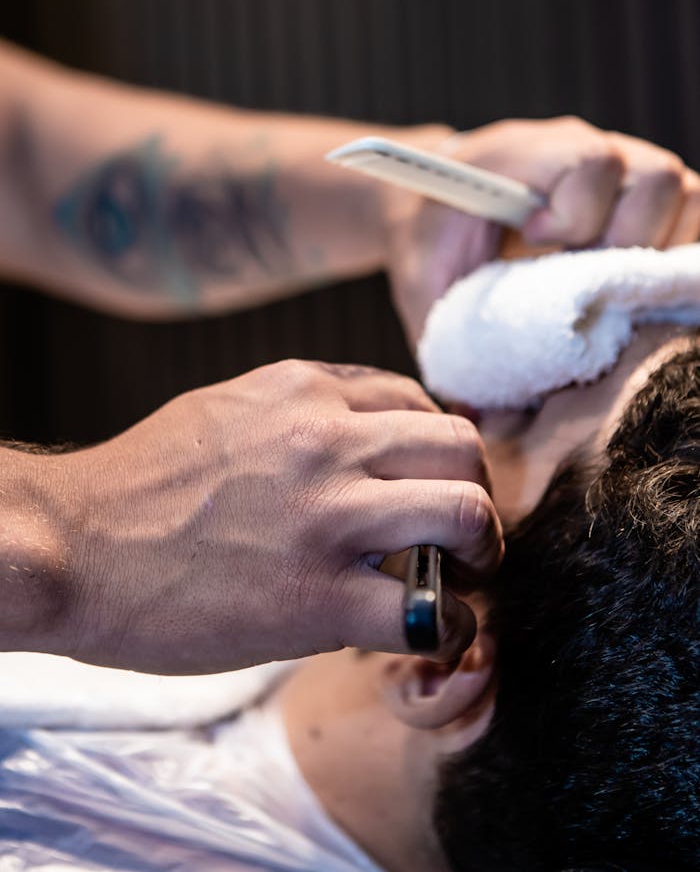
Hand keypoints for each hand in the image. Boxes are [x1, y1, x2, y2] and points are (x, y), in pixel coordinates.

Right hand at [53, 360, 500, 672]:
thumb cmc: (140, 484)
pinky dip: (445, 626)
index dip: (436, 450)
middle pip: (461, 447)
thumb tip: (358, 431)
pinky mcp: (315, 597)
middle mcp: (328, 440)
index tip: (427, 486)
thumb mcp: (226, 410)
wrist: (72, 544)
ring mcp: (328, 516)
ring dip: (481, 549)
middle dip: (476, 490)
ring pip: (466, 511)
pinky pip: (425, 609)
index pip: (418, 402)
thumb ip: (300, 412)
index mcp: (305, 391)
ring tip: (462, 577)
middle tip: (463, 532)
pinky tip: (424, 632)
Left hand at [385, 116, 699, 344]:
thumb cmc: (431, 240)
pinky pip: (692, 214)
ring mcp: (623, 168)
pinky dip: (675, 253)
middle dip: (629, 238)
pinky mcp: (642, 195)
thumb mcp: (425, 284)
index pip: (593, 160)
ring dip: (659, 249)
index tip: (537, 241)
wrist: (432, 198)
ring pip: (687, 194)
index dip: (579, 208)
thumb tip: (477, 420)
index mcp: (530, 154)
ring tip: (611, 285)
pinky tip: (636, 286)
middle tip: (584, 279)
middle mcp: (587, 152)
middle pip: (659, 178)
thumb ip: (450, 339)